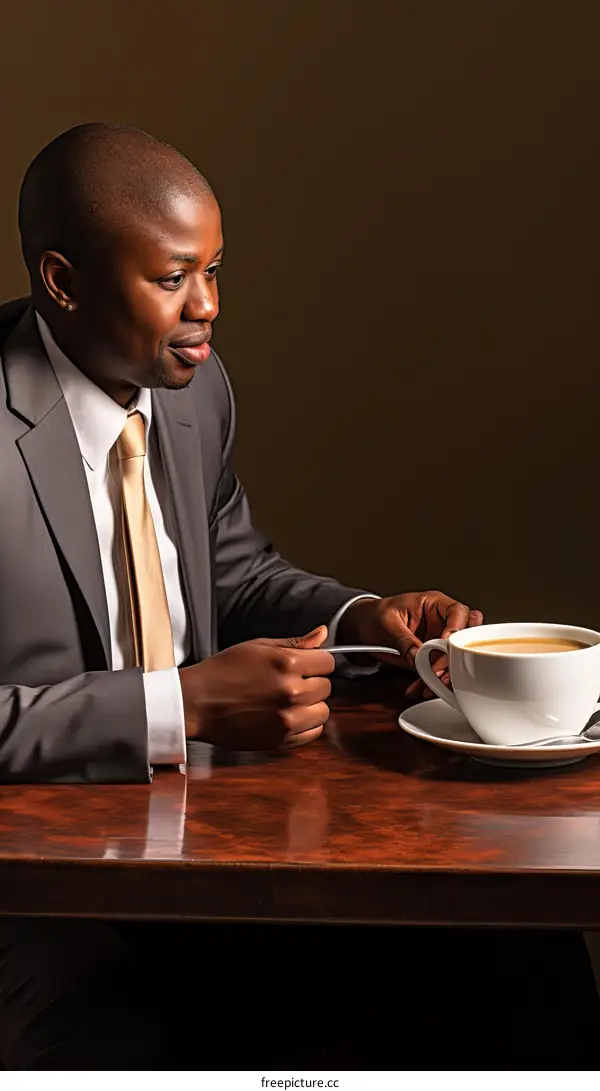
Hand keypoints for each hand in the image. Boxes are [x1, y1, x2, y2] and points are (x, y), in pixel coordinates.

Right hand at [179, 626, 334, 749]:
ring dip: (311, 705)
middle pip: (327, 687)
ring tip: (287, 700)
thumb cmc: (223, 671)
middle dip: (312, 682)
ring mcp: (287, 719)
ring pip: (323, 711)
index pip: (328, 662)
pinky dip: (305, 725)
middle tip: (289, 682)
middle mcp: (292, 692)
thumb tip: (323, 633)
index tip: (305, 665)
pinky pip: (313, 733)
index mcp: (288, 664)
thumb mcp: (258, 647)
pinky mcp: (281, 740)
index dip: (316, 661)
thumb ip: (295, 642)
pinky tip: (286, 716)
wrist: (196, 703)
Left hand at [337, 591, 482, 697]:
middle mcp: (441, 622)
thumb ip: (404, 639)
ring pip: (455, 659)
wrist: (363, 628)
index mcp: (434, 604)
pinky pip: (438, 672)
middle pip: (465, 637)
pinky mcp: (431, 658)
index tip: (448, 642)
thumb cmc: (375, 615)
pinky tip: (419, 688)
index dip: (457, 628)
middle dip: (457, 655)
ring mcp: (438, 641)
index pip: (457, 612)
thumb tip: (418, 656)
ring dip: (445, 674)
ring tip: (430, 685)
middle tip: (442, 667)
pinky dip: (431, 683)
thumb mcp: (387, 623)